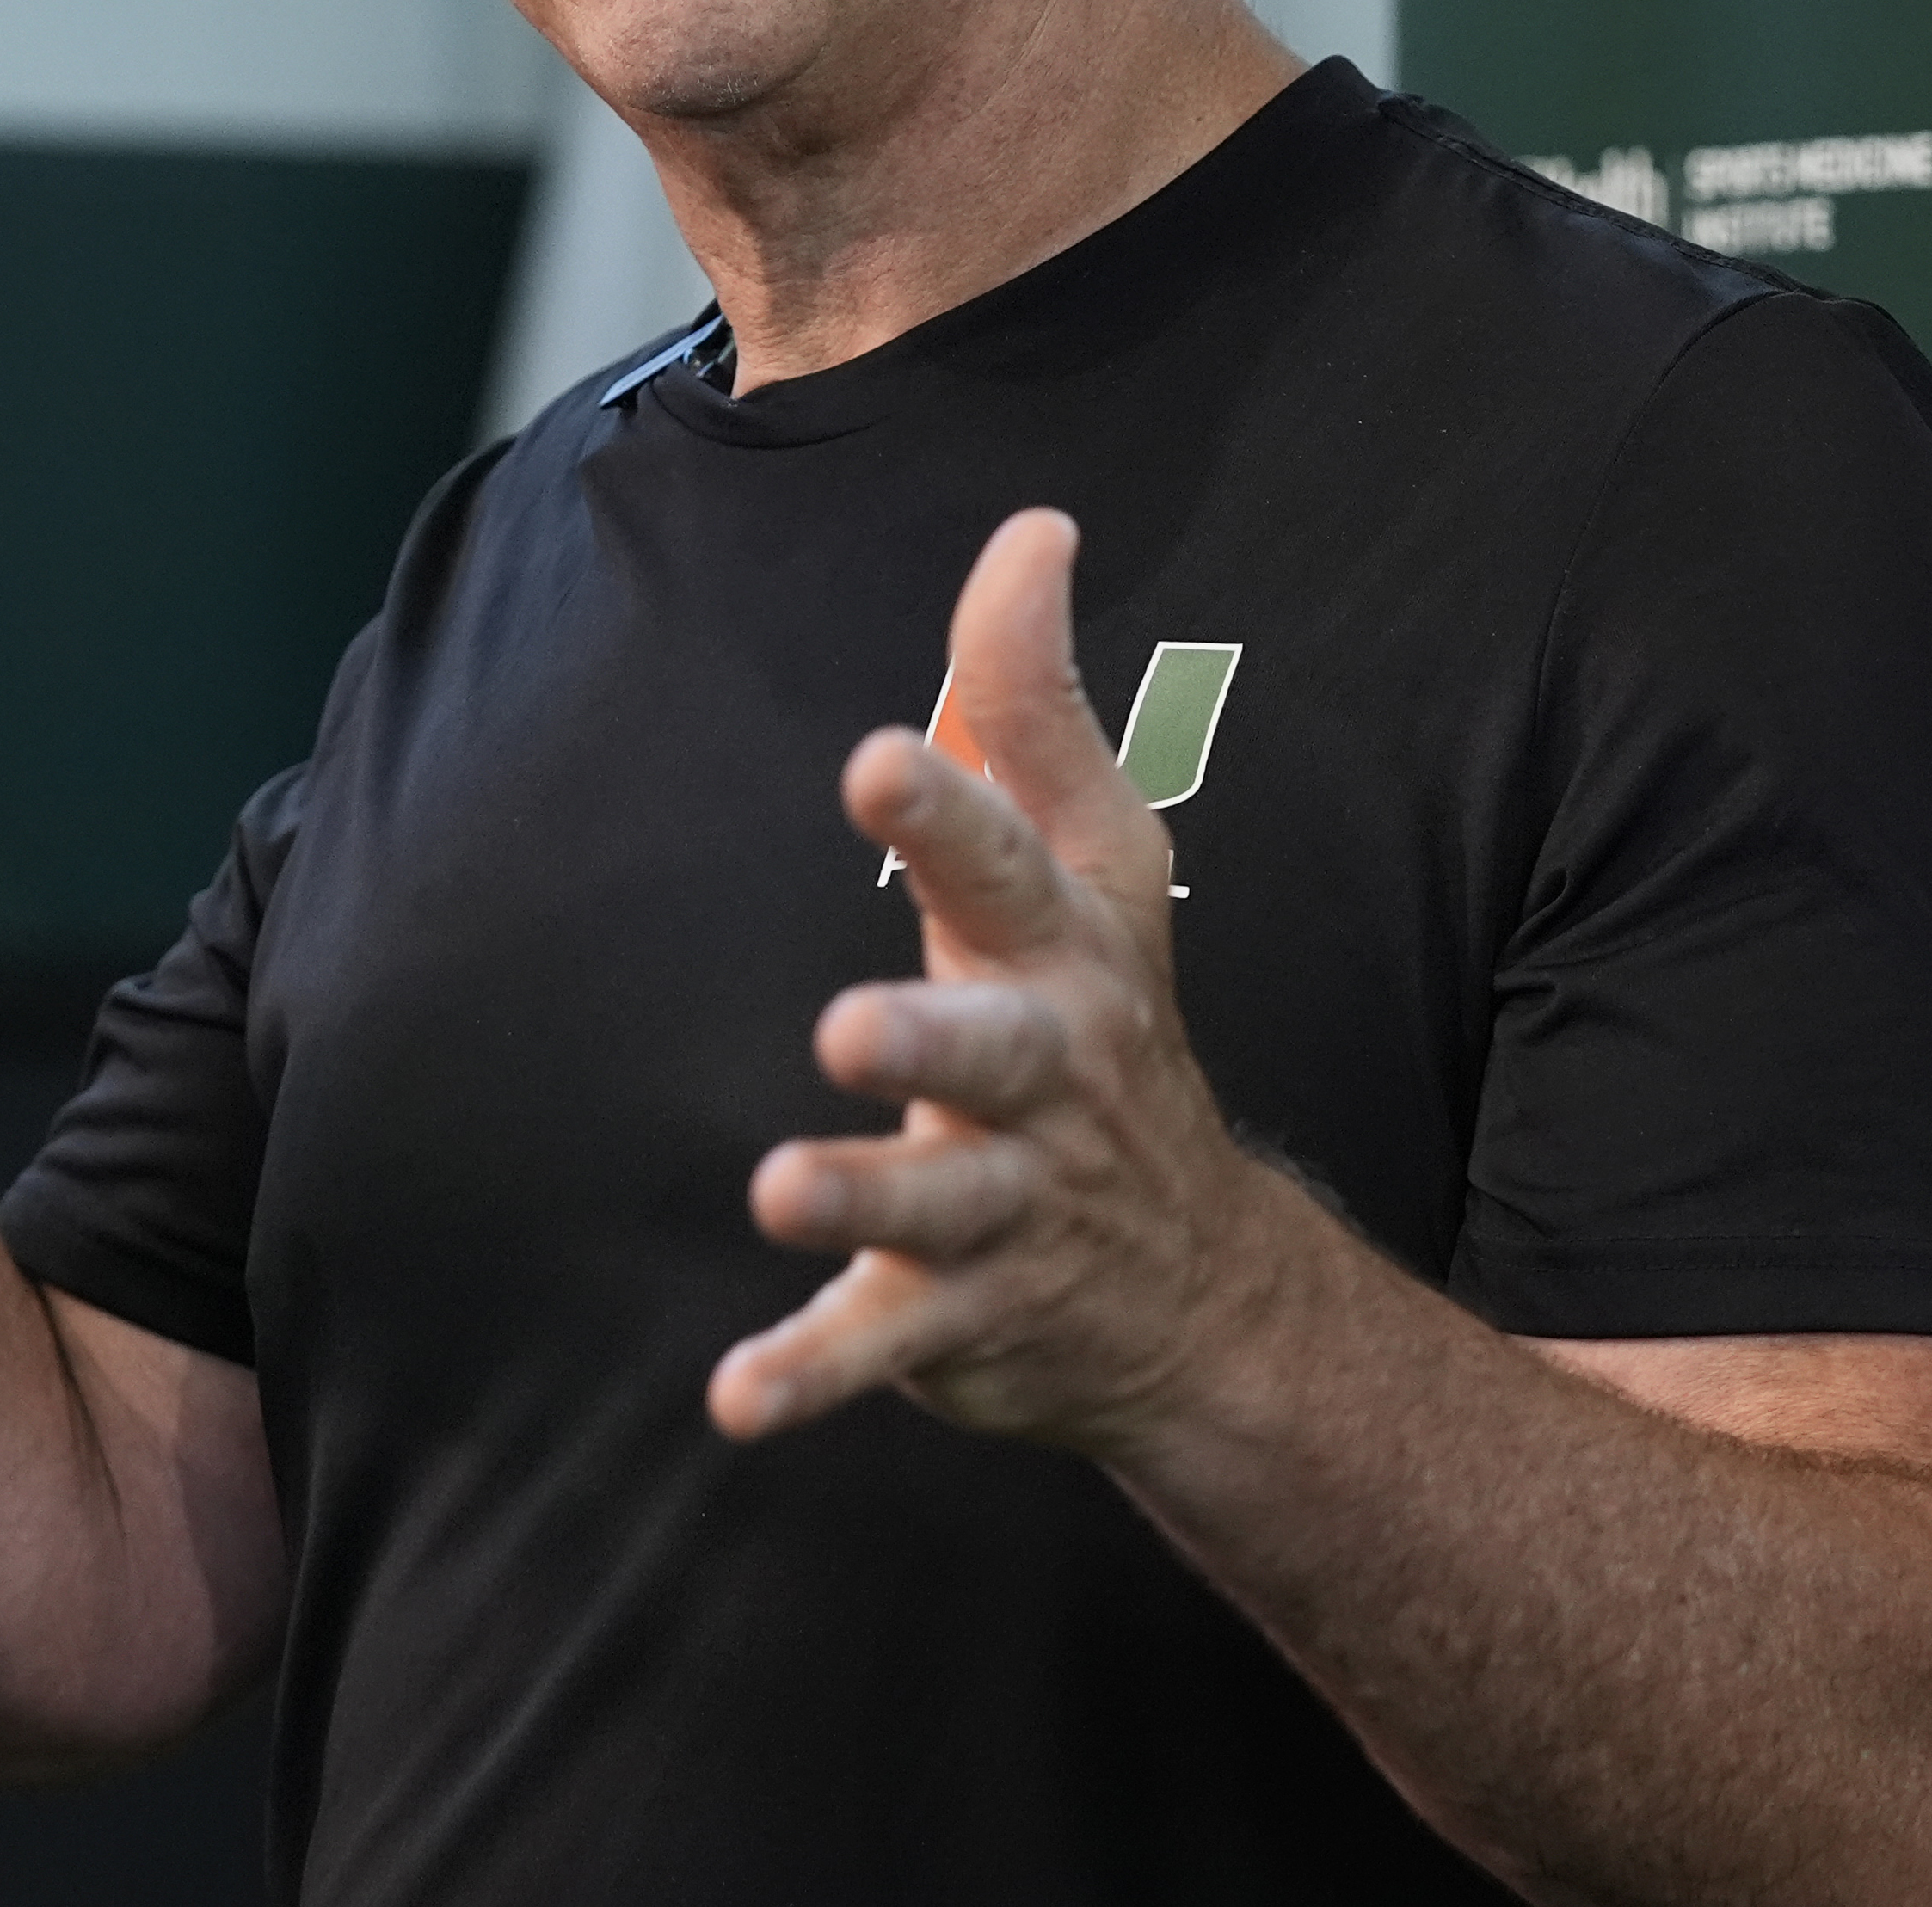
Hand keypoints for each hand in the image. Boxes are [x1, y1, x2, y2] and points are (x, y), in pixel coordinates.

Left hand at [709, 508, 1300, 1454]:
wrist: (1196, 1285)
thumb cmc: (1107, 1023)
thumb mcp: (1098, 858)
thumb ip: (1034, 699)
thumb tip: (1031, 529)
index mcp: (1064, 951)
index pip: (1009, 863)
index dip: (949, 809)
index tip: (876, 754)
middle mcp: (1046, 1075)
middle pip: (990, 1051)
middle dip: (925, 1038)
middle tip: (846, 1028)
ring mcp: (1007, 1204)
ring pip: (933, 1205)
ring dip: (857, 1198)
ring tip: (778, 1188)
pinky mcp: (959, 1313)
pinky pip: (881, 1348)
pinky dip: (812, 1375)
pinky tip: (735, 1401)